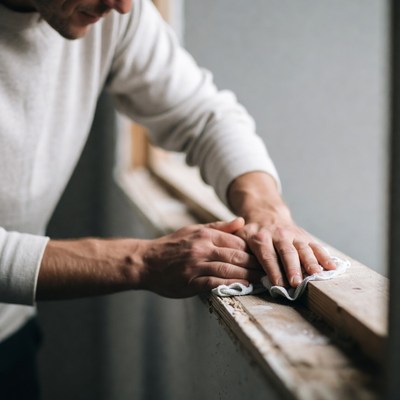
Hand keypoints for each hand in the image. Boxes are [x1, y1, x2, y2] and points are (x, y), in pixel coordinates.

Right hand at [138, 218, 263, 297]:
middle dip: (256, 264)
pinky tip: (244, 287)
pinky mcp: (191, 280)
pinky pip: (215, 283)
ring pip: (229, 269)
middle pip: (237, 255)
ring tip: (263, 281)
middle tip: (271, 271)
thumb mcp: (194, 230)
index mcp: (205, 235)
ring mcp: (196, 264)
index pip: (237, 241)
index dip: (253, 250)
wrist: (146, 261)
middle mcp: (203, 247)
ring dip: (249, 276)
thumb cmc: (172, 245)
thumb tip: (242, 221)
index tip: (266, 257)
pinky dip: (231, 285)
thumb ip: (219, 227)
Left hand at [228, 172, 335, 287]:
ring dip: (311, 263)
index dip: (272, 270)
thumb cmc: (250, 233)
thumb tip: (236, 269)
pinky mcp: (304, 236)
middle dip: (292, 268)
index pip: (267, 256)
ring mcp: (293, 235)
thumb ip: (238, 251)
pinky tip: (332, 267)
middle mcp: (278, 235)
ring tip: (317, 275)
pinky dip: (325, 257)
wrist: (266, 213)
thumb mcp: (239, 237)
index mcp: (260, 238)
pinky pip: (316, 246)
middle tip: (297, 283)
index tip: (277, 285)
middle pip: (287, 253)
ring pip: (303, 249)